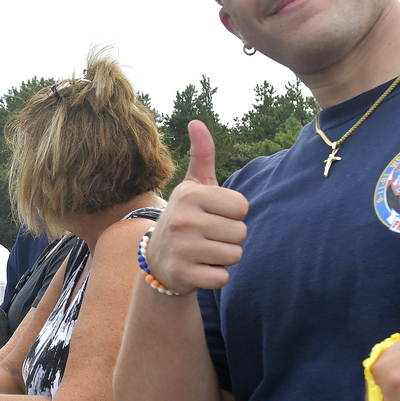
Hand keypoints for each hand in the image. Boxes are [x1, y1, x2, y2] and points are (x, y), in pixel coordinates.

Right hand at [147, 121, 248, 292]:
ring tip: (204, 251)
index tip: (213, 216)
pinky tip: (199, 268)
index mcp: (190, 195)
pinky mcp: (183, 274)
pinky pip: (222, 277)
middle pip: (241, 232)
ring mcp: (182, 248)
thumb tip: (196, 122)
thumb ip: (202, 155)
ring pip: (234, 255)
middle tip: (208, 236)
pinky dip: (215, 276)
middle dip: (230, 237)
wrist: (157, 259)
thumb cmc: (185, 217)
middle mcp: (183, 219)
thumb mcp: (192, 186)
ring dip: (224, 257)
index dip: (233, 214)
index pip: (242, 206)